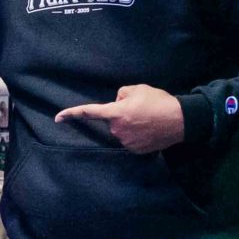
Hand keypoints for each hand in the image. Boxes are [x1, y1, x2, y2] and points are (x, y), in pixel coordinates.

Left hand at [55, 83, 185, 153]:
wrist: (181, 120)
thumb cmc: (159, 102)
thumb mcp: (138, 89)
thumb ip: (121, 94)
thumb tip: (117, 102)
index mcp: (116, 113)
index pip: (89, 112)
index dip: (72, 114)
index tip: (57, 118)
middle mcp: (117, 130)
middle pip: (112, 120)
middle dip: (121, 114)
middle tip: (140, 109)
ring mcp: (126, 142)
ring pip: (121, 130)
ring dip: (129, 125)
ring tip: (147, 119)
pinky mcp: (135, 150)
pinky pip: (130, 139)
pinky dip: (137, 134)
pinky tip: (149, 129)